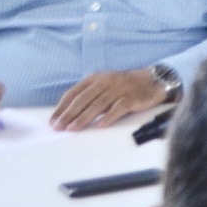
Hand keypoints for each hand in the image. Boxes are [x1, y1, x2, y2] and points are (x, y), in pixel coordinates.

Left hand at [51, 69, 169, 130]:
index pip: (74, 92)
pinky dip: (108, 117)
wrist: (152, 81)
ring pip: (98, 104)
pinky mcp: (132, 97)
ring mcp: (119, 89)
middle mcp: (106, 81)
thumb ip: (89, 96)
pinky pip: (118, 108)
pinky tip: (100, 125)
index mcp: (96, 78)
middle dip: (69, 114)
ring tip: (73, 129)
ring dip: (84, 117)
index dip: (62, 107)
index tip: (53, 120)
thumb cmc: (124, 87)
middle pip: (84, 99)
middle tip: (59, 127)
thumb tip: (69, 114)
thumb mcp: (104, 86)